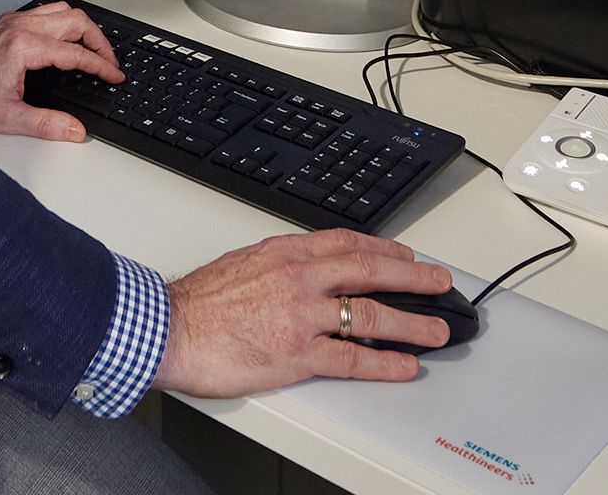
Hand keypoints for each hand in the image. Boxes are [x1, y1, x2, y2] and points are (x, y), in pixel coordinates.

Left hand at [0, 0, 122, 141]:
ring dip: (83, 28)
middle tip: (109, 63)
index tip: (113, 76)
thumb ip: (46, 124)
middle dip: (100, 42)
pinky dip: (64, 24)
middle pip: (76, 20)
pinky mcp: (7, 23)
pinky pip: (45, 12)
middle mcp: (20, 27)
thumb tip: (74, 130)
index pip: (76, 52)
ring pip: (62, 10)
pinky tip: (65, 41)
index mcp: (24, 47)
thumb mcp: (8, 118)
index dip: (101, 65)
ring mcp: (13, 22)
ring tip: (93, 50)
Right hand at [154, 229, 457, 397]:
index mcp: (286, 252)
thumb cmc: (196, 302)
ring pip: (370, 315)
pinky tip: (404, 365)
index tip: (405, 253)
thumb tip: (302, 271)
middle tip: (439, 282)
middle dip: (413, 277)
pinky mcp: (298, 354)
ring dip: (411, 322)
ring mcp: (302, 316)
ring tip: (436, 330)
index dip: (384, 247)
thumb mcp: (242, 262)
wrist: (168, 329)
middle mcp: (300, 278)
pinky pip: (353, 359)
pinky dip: (384, 363)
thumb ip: (278, 265)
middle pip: (371, 271)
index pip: (348, 242)